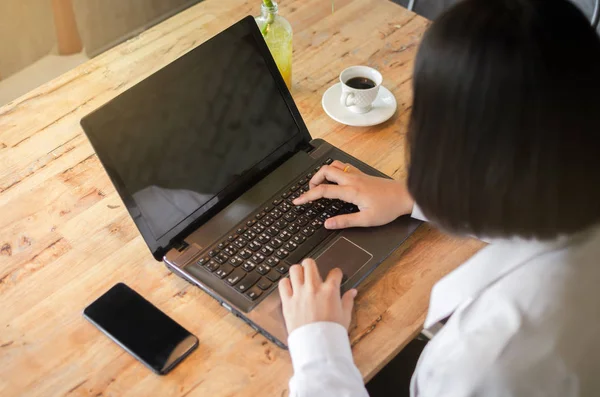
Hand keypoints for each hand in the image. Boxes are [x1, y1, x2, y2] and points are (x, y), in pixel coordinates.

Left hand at [279, 258, 356, 333]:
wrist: (317, 346)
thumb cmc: (332, 332)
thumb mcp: (345, 316)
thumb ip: (348, 301)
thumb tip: (353, 292)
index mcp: (330, 291)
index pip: (334, 272)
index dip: (336, 273)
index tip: (335, 276)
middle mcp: (313, 288)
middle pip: (309, 263)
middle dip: (312, 265)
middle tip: (313, 272)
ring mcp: (299, 294)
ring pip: (294, 269)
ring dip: (298, 272)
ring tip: (300, 278)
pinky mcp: (288, 302)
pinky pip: (283, 284)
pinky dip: (286, 284)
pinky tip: (290, 288)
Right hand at [292, 160, 413, 229]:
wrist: (404, 196)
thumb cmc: (388, 208)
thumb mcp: (366, 220)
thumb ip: (345, 222)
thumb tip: (327, 224)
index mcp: (351, 191)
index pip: (323, 191)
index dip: (307, 196)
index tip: (297, 201)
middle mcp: (352, 179)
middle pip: (325, 171)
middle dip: (313, 180)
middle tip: (309, 192)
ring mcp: (357, 174)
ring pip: (334, 165)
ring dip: (323, 173)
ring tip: (319, 185)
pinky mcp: (361, 174)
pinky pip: (343, 166)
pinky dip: (334, 170)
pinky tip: (335, 180)